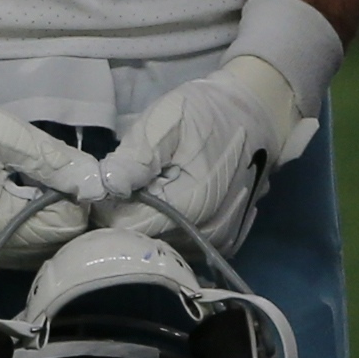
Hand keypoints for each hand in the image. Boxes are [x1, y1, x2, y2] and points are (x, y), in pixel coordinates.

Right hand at [0, 77, 107, 266]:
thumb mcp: (3, 131)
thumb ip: (53, 160)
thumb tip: (97, 182)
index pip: (67, 228)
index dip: (82, 201)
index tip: (80, 175)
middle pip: (50, 246)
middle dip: (67, 216)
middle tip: (66, 180)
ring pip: (30, 253)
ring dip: (46, 227)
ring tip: (44, 190)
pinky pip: (6, 250)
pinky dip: (22, 233)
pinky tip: (18, 203)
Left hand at [104, 54, 309, 257]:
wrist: (258, 113)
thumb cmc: (209, 112)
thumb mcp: (168, 119)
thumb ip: (135, 156)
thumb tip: (100, 189)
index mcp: (191, 205)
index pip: (127, 227)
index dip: (107, 207)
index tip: (102, 185)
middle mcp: (207, 235)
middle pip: (144, 241)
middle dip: (126, 216)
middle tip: (122, 185)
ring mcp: (219, 242)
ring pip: (162, 245)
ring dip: (147, 222)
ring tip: (147, 190)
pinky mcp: (225, 241)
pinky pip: (182, 243)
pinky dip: (168, 226)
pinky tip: (167, 201)